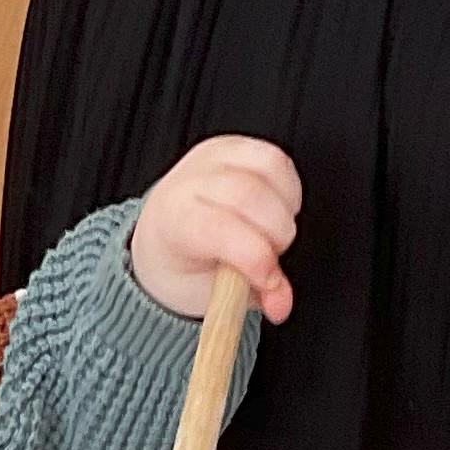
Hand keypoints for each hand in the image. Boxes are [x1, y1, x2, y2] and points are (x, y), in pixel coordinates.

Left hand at [130, 135, 301, 322]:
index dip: (255, 256)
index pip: (219, 228)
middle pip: (250, 194)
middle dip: (275, 233)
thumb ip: (252, 294)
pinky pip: (276, 158)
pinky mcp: (234, 146)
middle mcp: (189, 182)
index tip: (269, 279)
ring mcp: (212, 158)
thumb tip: (282, 303)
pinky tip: (276, 208)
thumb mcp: (210, 293)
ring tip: (272, 231)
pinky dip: (287, 187)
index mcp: (174, 220)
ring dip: (285, 207)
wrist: (162, 239)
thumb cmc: (184, 264)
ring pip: (270, 167)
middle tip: (270, 256)